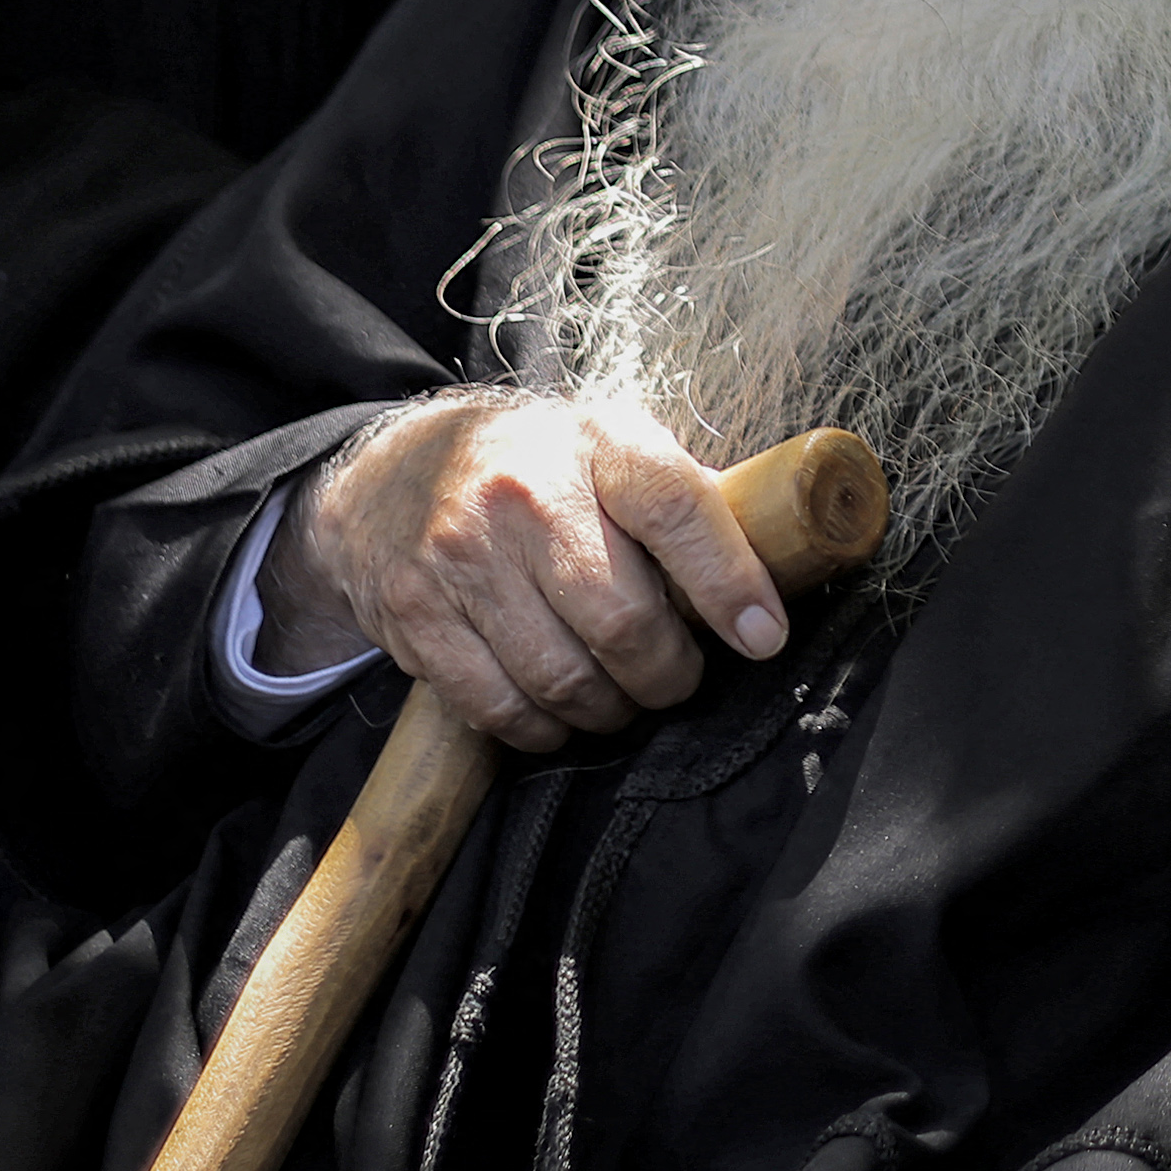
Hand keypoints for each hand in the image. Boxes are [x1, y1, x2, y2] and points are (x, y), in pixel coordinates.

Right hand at [271, 393, 787, 756]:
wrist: (392, 474)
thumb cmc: (538, 469)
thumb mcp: (612, 448)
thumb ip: (683, 500)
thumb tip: (778, 557)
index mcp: (598, 441)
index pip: (676, 508)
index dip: (729, 581)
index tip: (764, 636)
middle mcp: (525, 492)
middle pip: (621, 618)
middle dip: (667, 673)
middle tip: (678, 679)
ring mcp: (462, 554)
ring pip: (561, 676)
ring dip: (608, 710)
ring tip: (621, 697)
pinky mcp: (415, 614)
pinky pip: (498, 706)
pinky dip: (542, 729)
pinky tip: (558, 712)